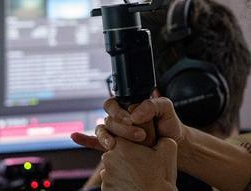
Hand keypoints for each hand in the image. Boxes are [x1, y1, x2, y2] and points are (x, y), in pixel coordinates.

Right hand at [71, 97, 185, 150]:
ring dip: (105, 137)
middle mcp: (120, 118)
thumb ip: (153, 104)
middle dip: (120, 128)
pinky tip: (76, 137)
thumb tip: (136, 112)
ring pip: (102, 131)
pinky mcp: (115, 147)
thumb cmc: (169, 125)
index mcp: (128, 106)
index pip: (113, 103)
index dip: (119, 112)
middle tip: (139, 135)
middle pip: (108, 119)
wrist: (174, 144)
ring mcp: (116, 133)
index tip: (133, 120)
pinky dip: (84, 140)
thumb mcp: (166, 109)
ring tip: (114, 145)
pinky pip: (94, 142)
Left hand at [100, 137, 177, 190]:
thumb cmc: (161, 175)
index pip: (121, 137)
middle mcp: (108, 158)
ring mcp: (105, 176)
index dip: (131, 144)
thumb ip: (160, 135)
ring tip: (137, 176)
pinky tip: (132, 185)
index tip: (140, 150)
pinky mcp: (105, 189)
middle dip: (125, 157)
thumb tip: (159, 134)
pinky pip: (111, 182)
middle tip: (140, 165)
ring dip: (121, 171)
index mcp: (120, 145)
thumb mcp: (168, 147)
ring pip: (112, 168)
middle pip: (114, 153)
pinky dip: (119, 183)